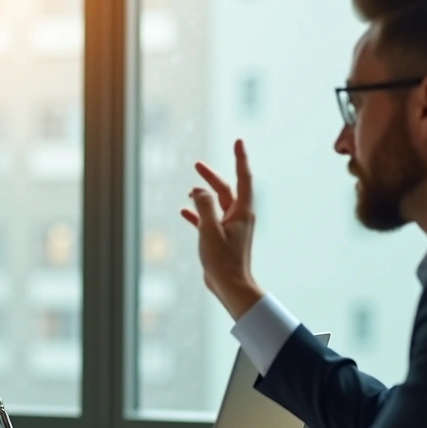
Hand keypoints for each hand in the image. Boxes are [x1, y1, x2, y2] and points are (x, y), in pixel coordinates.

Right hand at [180, 139, 264, 319]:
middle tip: (197, 164)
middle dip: (211, 176)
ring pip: (216, 204)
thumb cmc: (223, 261)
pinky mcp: (221, 239)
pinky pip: (208, 220)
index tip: (238, 141)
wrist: (231, 287)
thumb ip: (204, 207)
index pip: (243, 177)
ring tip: (188, 189)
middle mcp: (239, 217)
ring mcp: (230, 228)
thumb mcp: (210, 230)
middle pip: (225, 189)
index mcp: (242, 211)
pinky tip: (183, 210)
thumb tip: (198, 190)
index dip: (240, 158)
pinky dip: (197, 214)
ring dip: (202, 195)